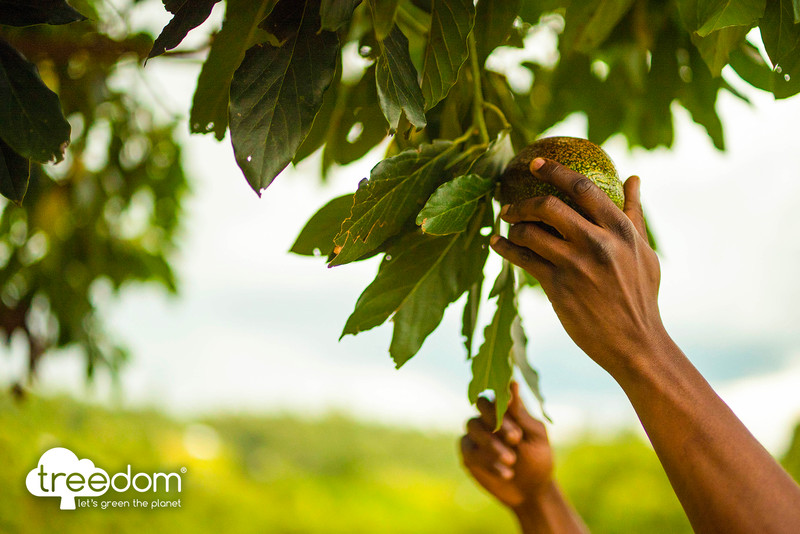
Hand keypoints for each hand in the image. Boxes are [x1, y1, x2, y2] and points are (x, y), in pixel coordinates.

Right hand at [460, 382, 553, 509]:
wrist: (531, 491)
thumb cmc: (537, 458)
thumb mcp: (536, 436)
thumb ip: (521, 413)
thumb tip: (512, 383)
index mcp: (507, 408)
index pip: (498, 392)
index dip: (502, 398)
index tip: (511, 406)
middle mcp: (488, 417)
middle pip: (481, 403)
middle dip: (497, 420)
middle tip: (516, 438)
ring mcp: (476, 434)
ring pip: (472, 425)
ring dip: (492, 443)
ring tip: (512, 460)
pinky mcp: (468, 454)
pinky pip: (470, 450)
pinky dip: (488, 461)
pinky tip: (506, 473)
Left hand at [491, 157, 665, 375]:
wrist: (636, 344)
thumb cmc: (641, 296)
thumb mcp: (644, 251)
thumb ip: (634, 213)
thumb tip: (632, 177)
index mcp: (620, 230)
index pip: (583, 188)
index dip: (555, 171)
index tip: (535, 163)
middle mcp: (597, 243)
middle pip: (549, 205)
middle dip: (523, 200)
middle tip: (509, 202)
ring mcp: (575, 265)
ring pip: (530, 232)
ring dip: (513, 225)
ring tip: (507, 225)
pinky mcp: (557, 287)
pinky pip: (522, 259)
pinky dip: (505, 247)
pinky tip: (497, 243)